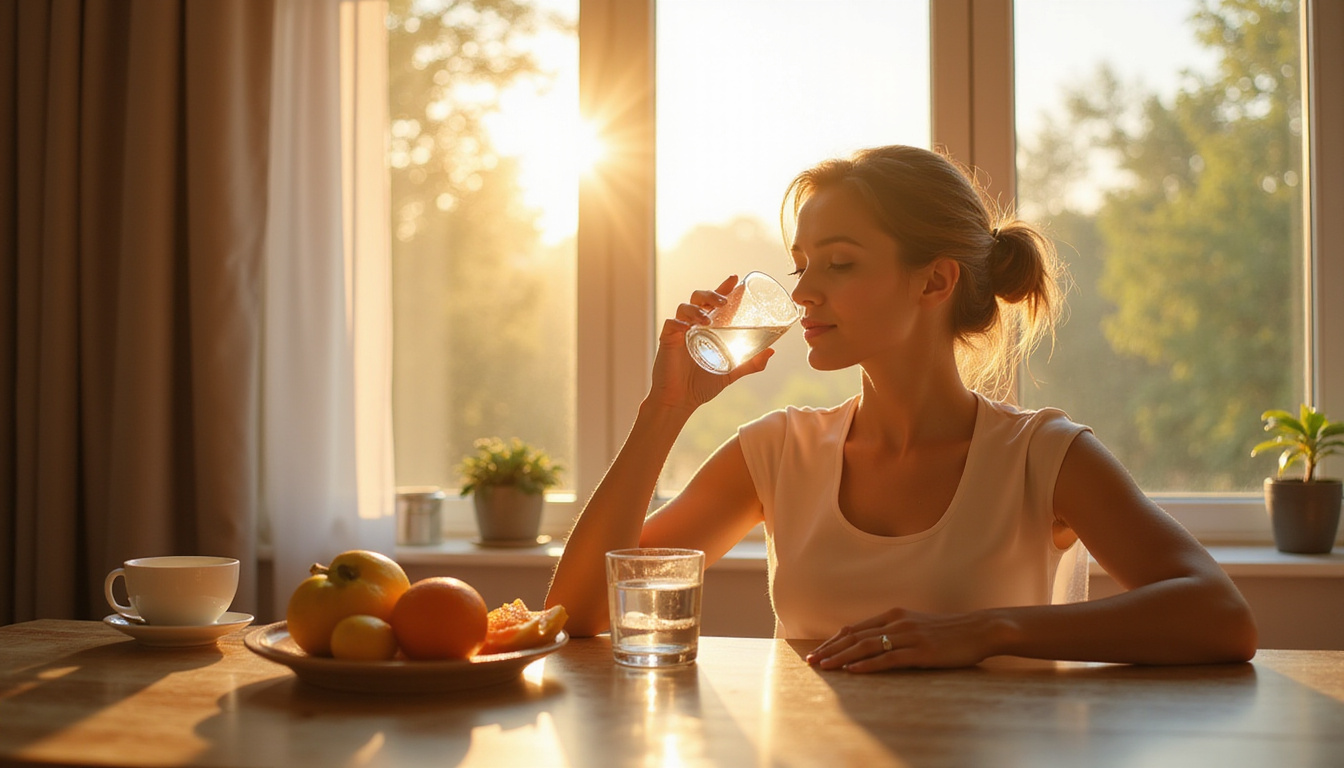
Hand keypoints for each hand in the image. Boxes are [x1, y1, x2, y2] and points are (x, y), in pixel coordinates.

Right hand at [647, 275, 774, 410]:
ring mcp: (680, 331)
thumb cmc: (702, 385)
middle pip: (699, 297)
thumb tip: (771, 351)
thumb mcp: (731, 372)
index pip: (715, 302)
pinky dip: (679, 322)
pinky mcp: (667, 340)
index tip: (736, 278)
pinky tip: (687, 327)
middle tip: (724, 301)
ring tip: (708, 319)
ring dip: (697, 309)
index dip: (724, 288)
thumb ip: (751, 362)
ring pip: (685, 307)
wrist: (680, 401)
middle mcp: (693, 326)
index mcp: (708, 328)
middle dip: (711, 294)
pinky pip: (671, 323)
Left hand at [805, 607, 1004, 671]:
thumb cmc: (949, 631)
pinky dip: (868, 665)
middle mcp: (898, 622)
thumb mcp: (916, 626)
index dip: (834, 641)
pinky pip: (889, 658)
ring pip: (867, 647)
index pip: (855, 629)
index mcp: (894, 615)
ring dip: (842, 657)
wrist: (980, 630)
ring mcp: (909, 636)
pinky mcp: (921, 652)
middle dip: (830, 650)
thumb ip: (894, 632)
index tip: (817, 652)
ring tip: (824, 667)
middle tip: (811, 662)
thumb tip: (871, 643)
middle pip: (855, 637)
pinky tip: (853, 671)